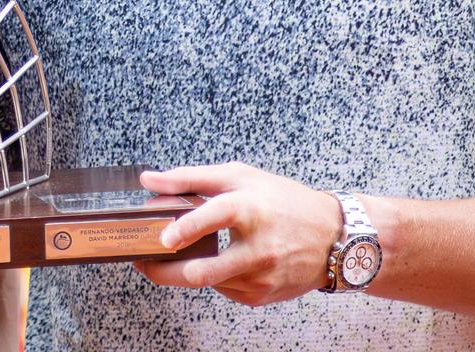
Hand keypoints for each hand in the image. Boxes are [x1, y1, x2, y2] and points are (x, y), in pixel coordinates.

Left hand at [132, 163, 341, 307]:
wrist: (334, 237)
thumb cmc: (283, 201)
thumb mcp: (240, 177)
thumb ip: (191, 178)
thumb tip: (149, 180)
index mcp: (252, 209)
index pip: (217, 216)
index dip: (188, 227)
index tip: (164, 236)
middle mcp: (259, 248)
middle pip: (203, 271)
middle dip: (163, 272)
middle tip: (141, 261)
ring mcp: (261, 277)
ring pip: (207, 282)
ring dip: (182, 271)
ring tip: (170, 255)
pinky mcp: (261, 297)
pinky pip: (222, 290)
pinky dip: (210, 277)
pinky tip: (211, 261)